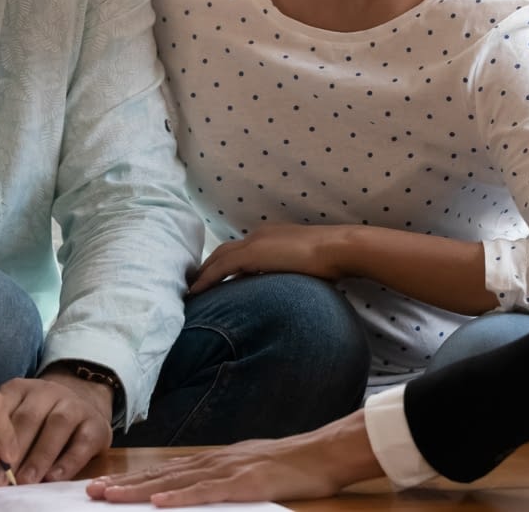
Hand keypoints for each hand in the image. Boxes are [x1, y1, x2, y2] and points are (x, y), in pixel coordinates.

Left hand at [0, 370, 112, 484]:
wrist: (84, 402)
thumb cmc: (39, 421)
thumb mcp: (16, 418)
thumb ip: (0, 438)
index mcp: (21, 388)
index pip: (3, 407)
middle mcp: (48, 391)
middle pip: (29, 417)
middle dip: (14, 451)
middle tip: (1, 479)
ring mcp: (75, 404)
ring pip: (57, 424)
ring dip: (39, 456)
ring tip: (25, 481)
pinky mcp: (97, 423)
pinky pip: (83, 441)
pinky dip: (68, 461)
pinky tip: (53, 477)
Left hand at [87, 411, 382, 505]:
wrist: (325, 452)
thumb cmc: (293, 466)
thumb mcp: (251, 470)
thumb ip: (223, 480)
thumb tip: (194, 491)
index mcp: (215, 461)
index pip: (165, 471)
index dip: (132, 479)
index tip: (103, 487)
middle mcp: (215, 461)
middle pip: (161, 474)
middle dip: (124, 484)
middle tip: (89, 492)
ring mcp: (229, 470)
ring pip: (175, 482)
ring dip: (139, 490)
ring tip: (110, 497)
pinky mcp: (246, 483)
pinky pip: (207, 492)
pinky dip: (180, 497)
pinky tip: (157, 502)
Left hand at [188, 224, 350, 294]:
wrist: (338, 248)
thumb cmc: (332, 260)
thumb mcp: (307, 268)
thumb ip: (293, 274)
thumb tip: (290, 290)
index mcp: (273, 237)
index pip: (242, 250)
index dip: (226, 264)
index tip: (217, 279)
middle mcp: (260, 236)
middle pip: (224, 251)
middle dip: (208, 267)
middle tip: (195, 284)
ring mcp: (255, 243)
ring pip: (218, 258)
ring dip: (203, 273)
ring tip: (191, 291)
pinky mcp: (252, 254)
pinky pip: (220, 268)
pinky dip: (206, 280)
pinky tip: (195, 293)